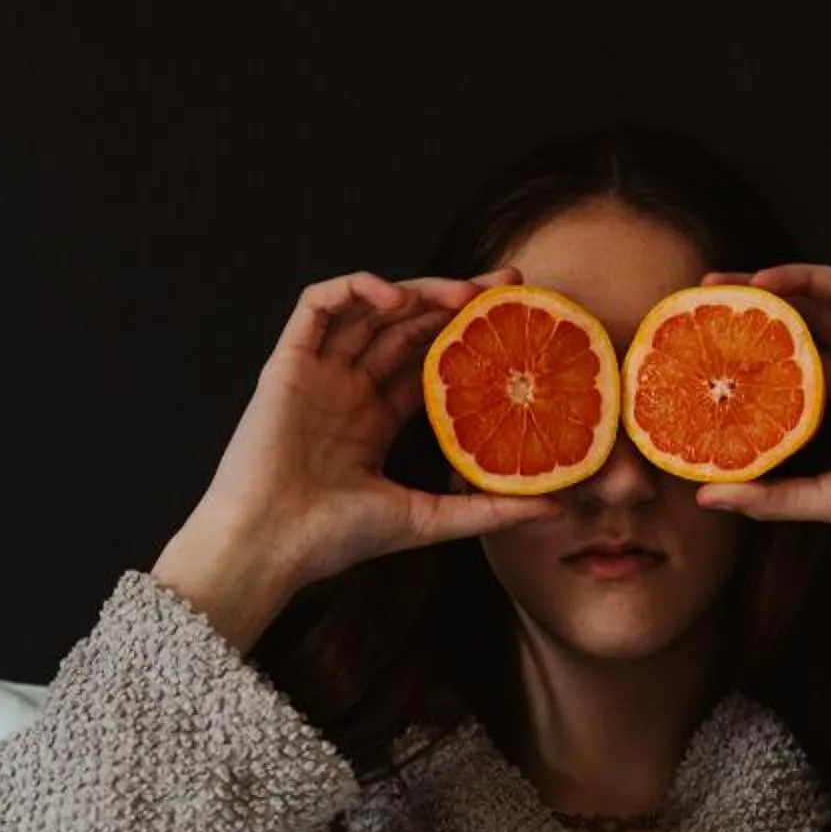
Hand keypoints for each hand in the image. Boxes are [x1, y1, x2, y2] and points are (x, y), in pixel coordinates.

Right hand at [183, 264, 568, 591]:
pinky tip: (395, 298)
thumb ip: (489, 509)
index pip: (430, 361)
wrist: (271, 545)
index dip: (471, 337)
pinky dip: (354, 288)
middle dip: (456, 299)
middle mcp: (347, 388)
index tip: (519, 321)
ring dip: (416, 291)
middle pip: (408, 325)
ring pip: (370, 308)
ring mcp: (318, 372)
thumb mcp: (429, 519)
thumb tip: (559, 508)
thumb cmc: (336, 539)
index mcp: (375, 419)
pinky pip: (318, 304)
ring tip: (463, 293)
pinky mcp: (287, 362)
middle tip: (509, 285)